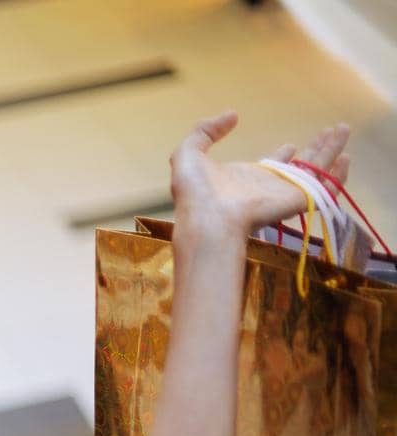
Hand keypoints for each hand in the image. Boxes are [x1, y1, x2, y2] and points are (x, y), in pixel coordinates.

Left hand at [169, 112, 350, 236]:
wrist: (208, 219)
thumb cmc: (194, 192)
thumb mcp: (189, 153)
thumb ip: (206, 131)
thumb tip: (232, 115)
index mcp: (246, 178)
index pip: (271, 166)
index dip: (282, 156)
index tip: (290, 145)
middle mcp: (268, 186)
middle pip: (299, 165)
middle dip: (315, 148)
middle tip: (330, 131)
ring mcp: (285, 193)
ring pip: (317, 169)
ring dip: (332, 149)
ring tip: (344, 129)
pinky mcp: (299, 199)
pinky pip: (326, 187)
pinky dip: (338, 174)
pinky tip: (346, 157)